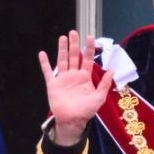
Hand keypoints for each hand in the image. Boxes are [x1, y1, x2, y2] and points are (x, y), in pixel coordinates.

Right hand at [38, 30, 113, 145]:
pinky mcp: (53, 84)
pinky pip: (48, 72)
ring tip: (63, 38)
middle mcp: (74, 75)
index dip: (89, 48)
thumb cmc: (86, 111)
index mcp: (85, 78)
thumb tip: (112, 70)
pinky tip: (42, 53)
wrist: (72, 121)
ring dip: (62, 49)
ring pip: (63, 60)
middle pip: (74, 56)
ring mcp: (63, 79)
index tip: (90, 37)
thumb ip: (105, 84)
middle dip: (74, 44)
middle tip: (74, 32)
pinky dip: (44, 63)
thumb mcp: (99, 97)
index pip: (88, 59)